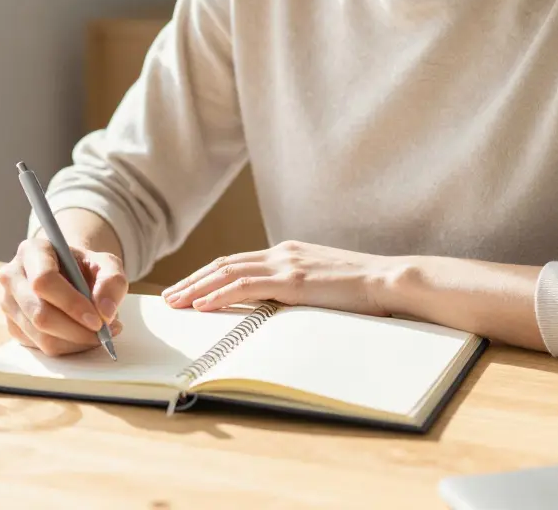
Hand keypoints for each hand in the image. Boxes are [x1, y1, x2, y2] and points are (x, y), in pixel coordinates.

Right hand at [0, 236, 127, 355]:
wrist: (69, 275)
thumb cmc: (85, 267)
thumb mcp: (107, 263)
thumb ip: (112, 281)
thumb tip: (105, 313)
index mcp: (32, 251)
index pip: (44, 281)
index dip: (71, 304)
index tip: (98, 320)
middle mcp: (12, 276)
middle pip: (39, 313)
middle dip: (76, 330)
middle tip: (104, 334)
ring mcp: (8, 303)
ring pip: (41, 335)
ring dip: (75, 341)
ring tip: (99, 334)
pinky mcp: (13, 326)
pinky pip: (40, 347)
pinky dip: (68, 348)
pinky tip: (83, 336)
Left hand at [161, 240, 395, 316]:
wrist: (388, 280)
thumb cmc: (363, 289)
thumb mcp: (323, 284)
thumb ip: (299, 287)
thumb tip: (281, 304)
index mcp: (288, 252)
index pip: (236, 261)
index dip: (207, 275)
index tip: (188, 289)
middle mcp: (281, 253)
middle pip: (224, 264)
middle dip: (192, 281)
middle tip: (169, 298)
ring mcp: (286, 264)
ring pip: (227, 273)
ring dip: (196, 289)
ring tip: (175, 303)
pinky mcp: (292, 281)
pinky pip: (245, 288)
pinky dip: (219, 295)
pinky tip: (201, 306)